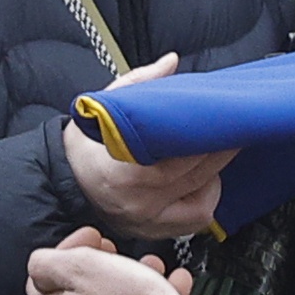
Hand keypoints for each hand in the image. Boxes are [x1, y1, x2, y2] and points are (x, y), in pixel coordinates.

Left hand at [26, 225, 203, 294]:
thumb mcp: (80, 267)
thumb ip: (47, 262)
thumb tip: (39, 264)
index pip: (43, 276)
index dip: (67, 249)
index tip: (93, 237)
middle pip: (79, 292)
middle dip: (101, 265)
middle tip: (117, 251)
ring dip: (131, 281)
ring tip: (152, 267)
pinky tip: (173, 287)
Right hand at [60, 61, 232, 243]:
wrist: (65, 182)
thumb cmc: (84, 146)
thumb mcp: (102, 107)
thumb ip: (139, 83)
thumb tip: (170, 62)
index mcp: (124, 172)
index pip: (181, 155)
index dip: (205, 135)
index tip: (219, 118)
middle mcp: (139, 203)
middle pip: (197, 174)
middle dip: (219, 149)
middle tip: (229, 128)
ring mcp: (148, 222)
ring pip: (202, 200)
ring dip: (214, 175)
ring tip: (213, 153)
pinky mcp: (155, 232)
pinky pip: (196, 221)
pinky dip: (205, 199)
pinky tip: (202, 181)